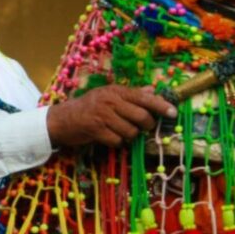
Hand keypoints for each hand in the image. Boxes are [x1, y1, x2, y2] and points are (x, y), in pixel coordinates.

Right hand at [46, 85, 176, 147]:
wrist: (61, 119)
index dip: (161, 105)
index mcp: (116, 91)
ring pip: (131, 131)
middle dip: (145, 125)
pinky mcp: (96, 130)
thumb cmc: (87, 107)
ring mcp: (103, 115)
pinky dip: (116, 142)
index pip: (144, 97)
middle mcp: (110, 101)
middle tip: (140, 126)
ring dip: (129, 136)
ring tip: (118, 131)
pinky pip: (117, 141)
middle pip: (142, 116)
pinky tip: (108, 137)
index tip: (173, 113)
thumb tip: (152, 90)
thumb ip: (131, 94)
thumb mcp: (108, 95)